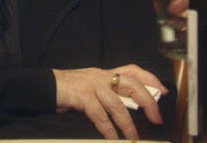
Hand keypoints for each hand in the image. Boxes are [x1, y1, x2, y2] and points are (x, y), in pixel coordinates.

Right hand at [52, 65, 167, 138]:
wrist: (43, 86)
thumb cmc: (68, 90)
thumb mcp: (91, 87)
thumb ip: (108, 94)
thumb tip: (129, 108)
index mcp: (105, 73)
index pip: (133, 71)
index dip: (151, 80)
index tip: (163, 92)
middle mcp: (101, 76)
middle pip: (133, 85)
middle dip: (148, 102)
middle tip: (156, 118)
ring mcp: (92, 85)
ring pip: (118, 105)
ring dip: (128, 125)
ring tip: (134, 138)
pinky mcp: (82, 96)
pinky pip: (100, 116)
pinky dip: (109, 130)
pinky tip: (113, 139)